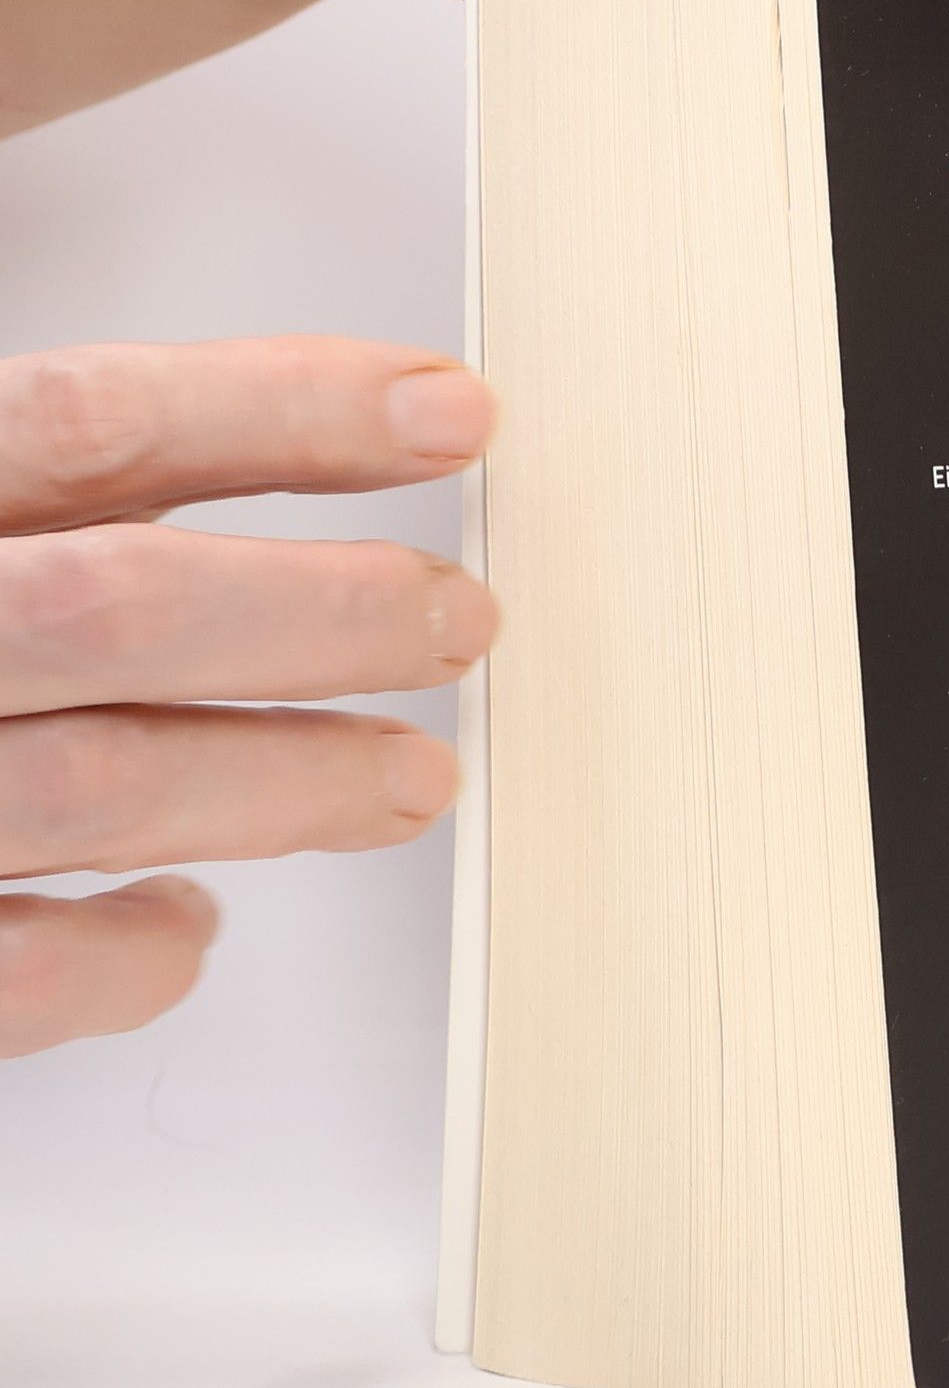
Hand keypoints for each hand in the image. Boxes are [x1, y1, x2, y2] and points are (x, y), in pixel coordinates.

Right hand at [0, 338, 496, 1056]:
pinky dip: (128, 957)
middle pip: (122, 603)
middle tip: (464, 620)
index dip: (290, 409)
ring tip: (412, 777)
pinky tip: (185, 927)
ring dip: (286, 783)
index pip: (93, 422)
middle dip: (324, 612)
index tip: (451, 410)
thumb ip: (19, 495)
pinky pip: (12, 977)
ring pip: (99, 783)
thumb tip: (234, 464)